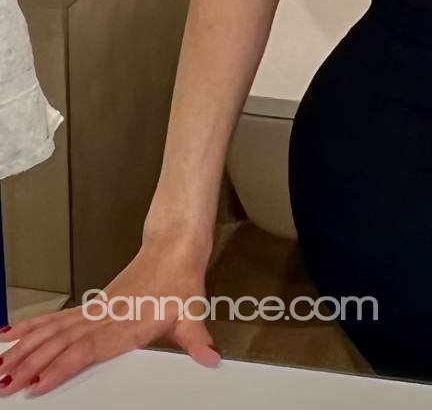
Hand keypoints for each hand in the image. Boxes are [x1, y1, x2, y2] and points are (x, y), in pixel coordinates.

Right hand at [0, 236, 220, 397]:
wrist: (174, 246)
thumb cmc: (180, 279)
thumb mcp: (192, 311)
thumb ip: (197, 338)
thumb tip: (210, 357)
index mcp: (124, 325)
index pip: (86, 350)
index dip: (60, 367)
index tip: (36, 384)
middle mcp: (103, 319)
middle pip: (59, 344)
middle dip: (29, 365)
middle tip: (4, 383)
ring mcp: (94, 312)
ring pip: (51, 333)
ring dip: (24, 350)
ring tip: (0, 366)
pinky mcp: (91, 307)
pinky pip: (55, 321)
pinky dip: (31, 329)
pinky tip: (11, 335)